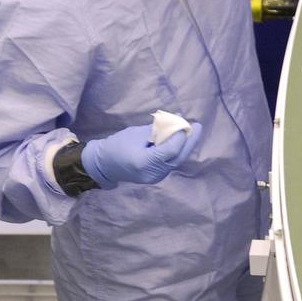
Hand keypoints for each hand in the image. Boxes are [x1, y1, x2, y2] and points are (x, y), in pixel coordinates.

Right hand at [80, 122, 201, 186]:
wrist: (104, 164)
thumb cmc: (116, 145)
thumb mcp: (136, 133)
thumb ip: (157, 130)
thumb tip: (175, 123)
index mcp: (144, 163)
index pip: (169, 150)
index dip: (179, 136)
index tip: (184, 122)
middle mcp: (152, 174)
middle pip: (176, 158)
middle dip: (188, 142)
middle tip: (197, 126)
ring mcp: (155, 178)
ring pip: (175, 161)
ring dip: (184, 146)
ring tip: (191, 132)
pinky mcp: (155, 177)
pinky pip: (170, 163)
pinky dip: (176, 152)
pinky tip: (180, 141)